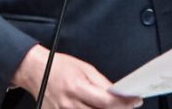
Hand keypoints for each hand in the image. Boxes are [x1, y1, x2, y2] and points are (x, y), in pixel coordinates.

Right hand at [12, 44, 141, 108]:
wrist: (36, 70)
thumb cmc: (59, 66)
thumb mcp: (86, 68)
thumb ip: (102, 83)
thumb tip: (118, 94)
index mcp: (77, 88)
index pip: (106, 102)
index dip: (124, 103)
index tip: (135, 101)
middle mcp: (68, 104)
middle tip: (126, 105)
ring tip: (112, 107)